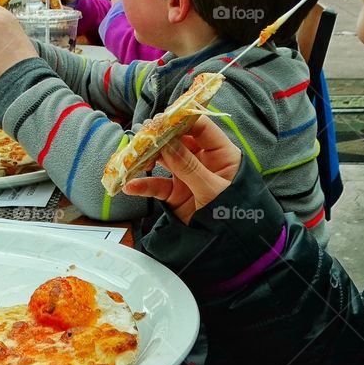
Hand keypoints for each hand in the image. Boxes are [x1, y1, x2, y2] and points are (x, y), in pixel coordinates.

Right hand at [122, 116, 241, 223]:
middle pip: (178, 140)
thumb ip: (189, 167)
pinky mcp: (175, 193)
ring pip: (163, 160)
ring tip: (132, 158)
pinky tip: (130, 186)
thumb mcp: (212, 189)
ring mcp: (187, 176)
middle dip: (159, 138)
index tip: (162, 119)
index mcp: (220, 153)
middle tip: (142, 136)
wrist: (230, 244)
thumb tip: (166, 143)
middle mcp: (202, 160)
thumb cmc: (233, 212)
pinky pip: (157, 185)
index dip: (182, 120)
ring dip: (146, 158)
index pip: (201, 127)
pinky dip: (143, 185)